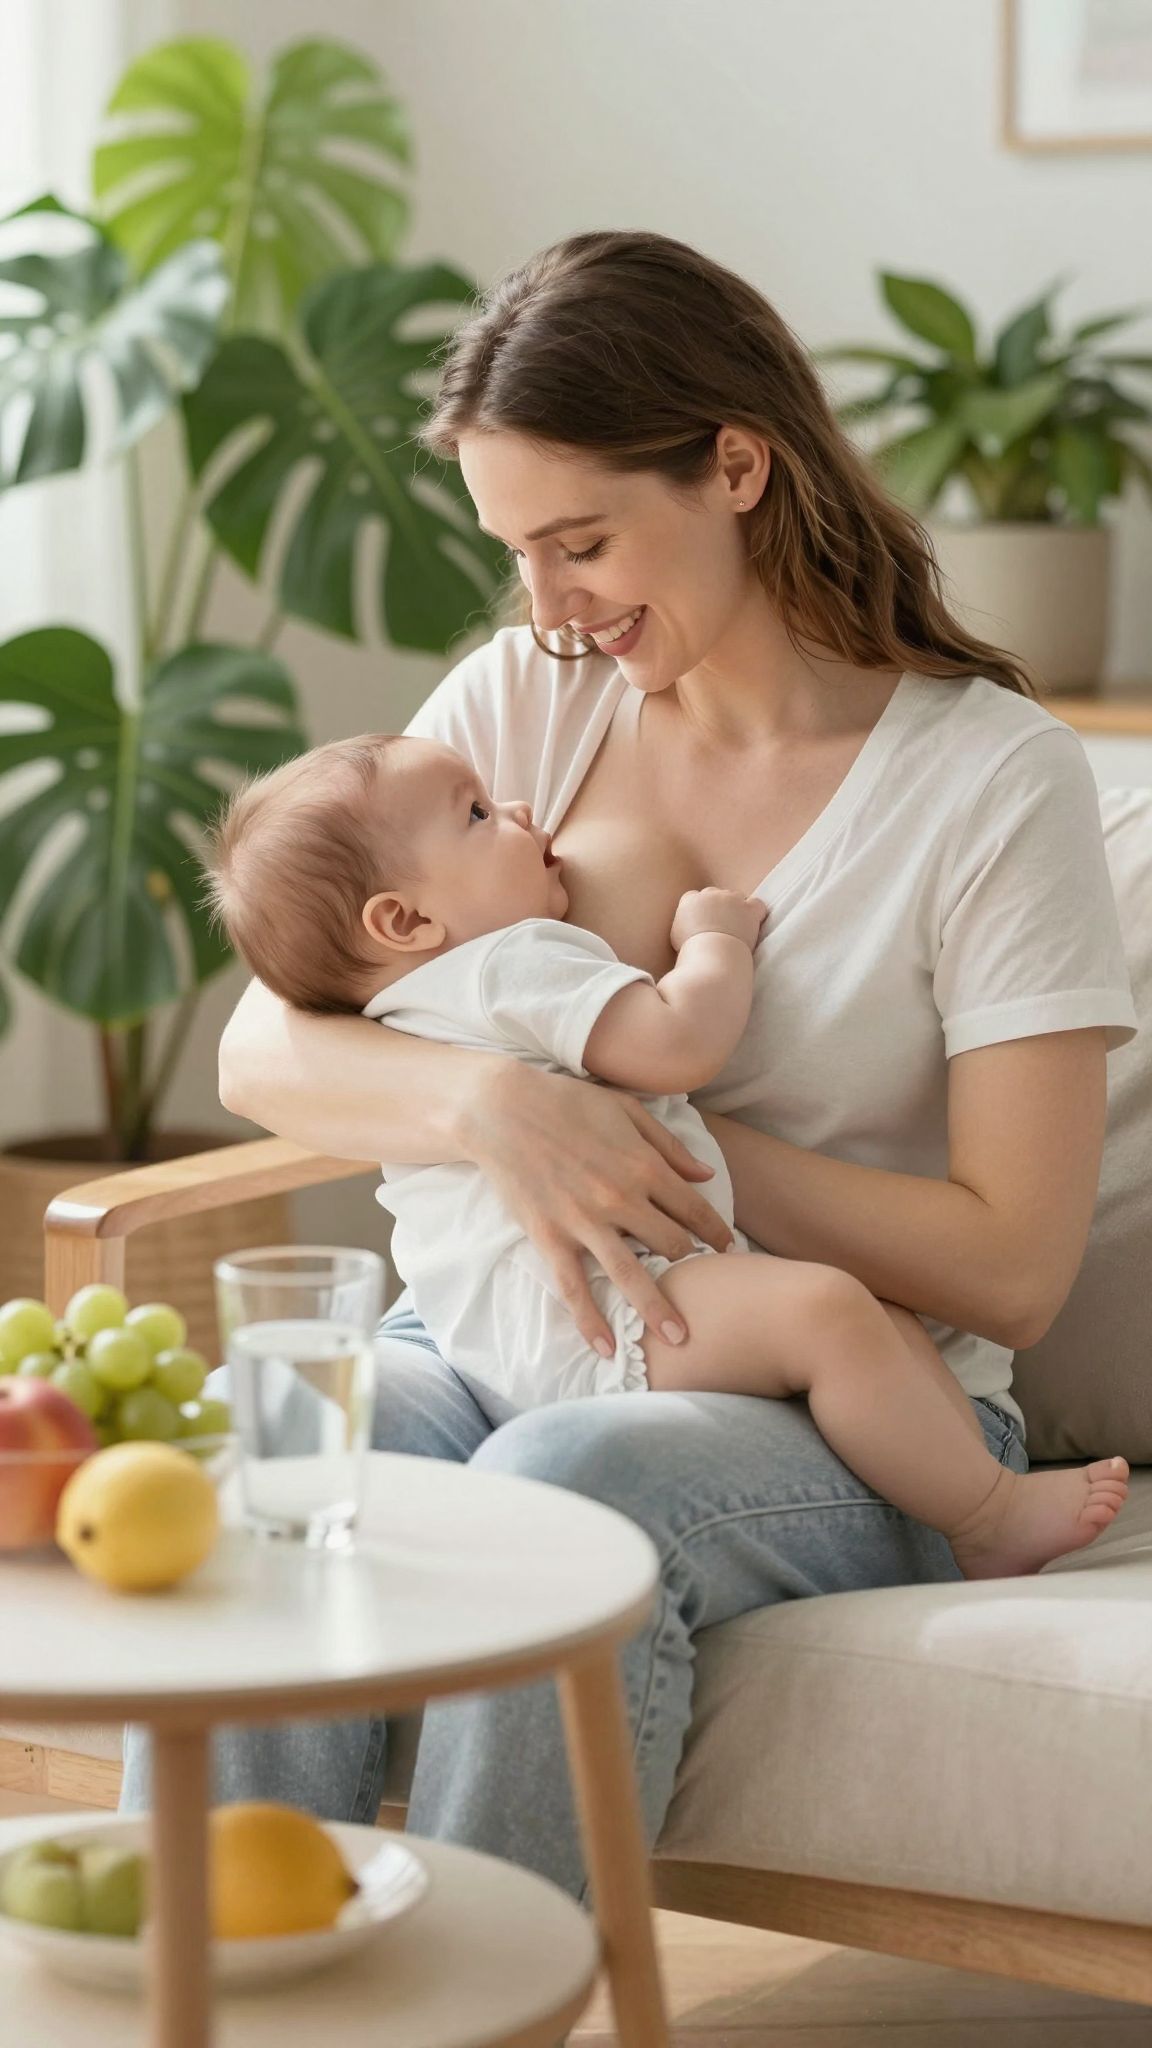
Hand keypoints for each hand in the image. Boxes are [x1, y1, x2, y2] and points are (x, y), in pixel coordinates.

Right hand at [460, 1060, 733, 1354]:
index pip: (694, 1209)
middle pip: (670, 1245)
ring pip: (631, 1275)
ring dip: (658, 1310)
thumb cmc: (567, 1102)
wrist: (502, 1109)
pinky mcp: (549, 1237)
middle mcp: (621, 1198)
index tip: (727, 1249)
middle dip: (691, 1265)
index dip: (716, 1232)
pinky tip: (605, 1348)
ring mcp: (584, 1221)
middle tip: (701, 1285)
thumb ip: (669, 1145)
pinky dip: (590, 1320)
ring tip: (680, 1340)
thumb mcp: (627, 1110)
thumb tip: (707, 1174)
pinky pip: (574, 1287)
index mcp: (643, 1165)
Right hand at [671, 887, 766, 952]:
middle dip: (718, 906)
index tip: (704, 921)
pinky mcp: (748, 909)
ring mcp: (731, 899)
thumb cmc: (692, 951)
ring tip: (736, 927)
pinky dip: (756, 913)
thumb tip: (688, 923)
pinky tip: (752, 924)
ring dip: (737, 908)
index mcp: (690, 900)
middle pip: (715, 894)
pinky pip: (757, 904)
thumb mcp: (677, 935)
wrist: (711, 955)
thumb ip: (683, 922)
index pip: (695, 896)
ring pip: (736, 896)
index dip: (701, 909)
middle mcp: (710, 894)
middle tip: (720, 925)